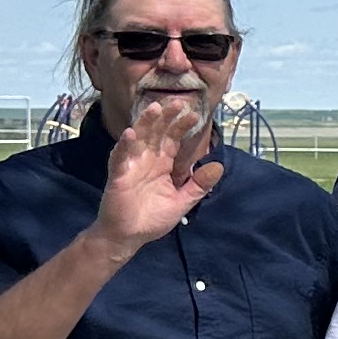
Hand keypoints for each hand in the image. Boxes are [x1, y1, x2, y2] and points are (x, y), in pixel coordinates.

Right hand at [93, 95, 223, 259]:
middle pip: (157, 133)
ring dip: (145, 124)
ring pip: (138, 139)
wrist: (128, 236)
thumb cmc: (153, 218)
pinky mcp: (118, 175)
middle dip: (166, 118)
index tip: (195, 114)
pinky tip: (131, 134)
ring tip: (154, 109)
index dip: (182, 126)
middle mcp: (147, 160)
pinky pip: (120, 158)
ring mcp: (131, 165)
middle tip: (177, 102)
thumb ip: (199, 184)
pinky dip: (125, 145)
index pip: (174, 139)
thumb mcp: (182, 201)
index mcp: (163, 163)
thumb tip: (219, 166)